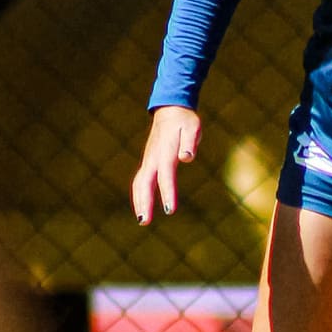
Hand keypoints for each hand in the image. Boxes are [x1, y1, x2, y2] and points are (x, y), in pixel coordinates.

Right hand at [131, 105, 202, 224]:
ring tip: (142, 220)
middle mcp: (153, 157)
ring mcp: (149, 159)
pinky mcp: (148, 161)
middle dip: (144, 202)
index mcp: (166, 151)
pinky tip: (142, 207)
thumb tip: (187, 157)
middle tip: (144, 222)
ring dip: (139, 201)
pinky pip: (140, 180)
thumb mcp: (192, 127)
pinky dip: (139, 194)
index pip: (166, 175)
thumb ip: (189, 142)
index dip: (168, 192)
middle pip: (145, 183)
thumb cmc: (185, 120)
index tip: (170, 210)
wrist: (170, 109)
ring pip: (139, 182)